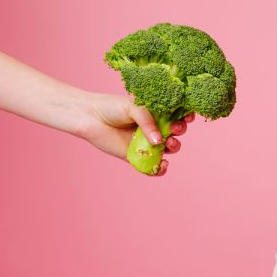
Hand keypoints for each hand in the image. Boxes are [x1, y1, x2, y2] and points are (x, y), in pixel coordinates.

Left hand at [76, 92, 193, 175]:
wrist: (89, 117)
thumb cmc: (110, 107)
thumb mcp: (133, 106)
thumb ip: (147, 121)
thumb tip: (158, 141)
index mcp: (156, 113)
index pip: (176, 115)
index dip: (185, 117)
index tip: (187, 117)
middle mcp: (154, 128)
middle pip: (176, 132)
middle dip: (180, 131)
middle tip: (174, 129)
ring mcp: (146, 143)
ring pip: (168, 149)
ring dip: (174, 147)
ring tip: (167, 144)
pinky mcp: (136, 157)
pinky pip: (152, 167)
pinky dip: (160, 169)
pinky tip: (162, 165)